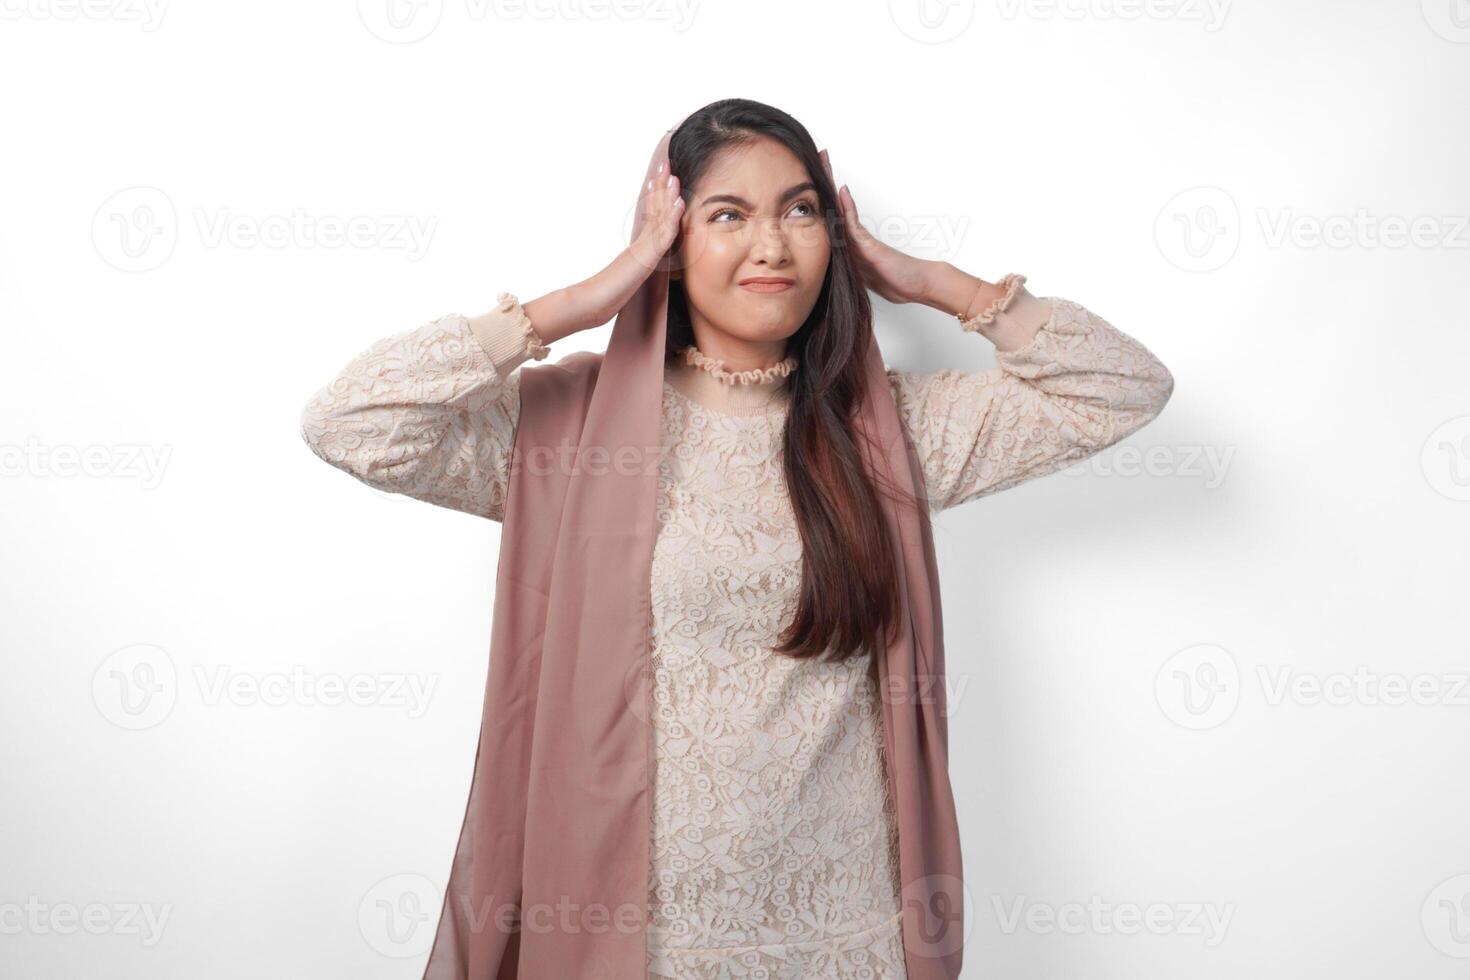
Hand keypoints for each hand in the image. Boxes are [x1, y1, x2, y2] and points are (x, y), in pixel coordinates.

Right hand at [568, 160, 684, 328]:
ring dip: (667, 194)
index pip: (649, 215)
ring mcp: (642, 249)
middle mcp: (639, 243)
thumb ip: (633, 268)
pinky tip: (679, 203)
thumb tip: (637, 265)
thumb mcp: (625, 279)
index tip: (660, 176)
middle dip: (660, 185)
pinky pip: (662, 235)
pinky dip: (671, 217)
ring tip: (673, 174)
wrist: (591, 303)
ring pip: (657, 216)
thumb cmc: (605, 296)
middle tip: (665, 163)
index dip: (656, 195)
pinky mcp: (644, 258)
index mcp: (637, 246)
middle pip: (652, 208)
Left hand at [819, 148, 934, 305]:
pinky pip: (854, 225)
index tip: (809, 179)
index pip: (830, 215)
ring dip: (832, 185)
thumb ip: (848, 265)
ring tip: (824, 162)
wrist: (916, 284)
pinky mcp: (869, 246)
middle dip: (825, 180)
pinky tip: (841, 192)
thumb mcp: (861, 274)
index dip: (820, 197)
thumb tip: (830, 262)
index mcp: (847, 243)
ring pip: (841, 208)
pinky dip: (848, 208)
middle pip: (834, 204)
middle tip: (818, 156)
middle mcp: (853, 237)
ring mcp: (861, 239)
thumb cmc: (893, 279)